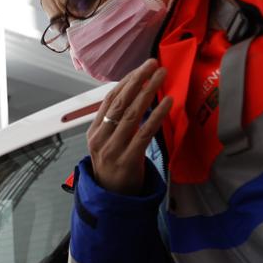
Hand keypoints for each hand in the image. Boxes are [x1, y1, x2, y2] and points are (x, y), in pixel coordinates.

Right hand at [87, 58, 172, 195]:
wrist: (110, 197)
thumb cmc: (112, 167)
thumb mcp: (106, 143)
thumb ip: (114, 123)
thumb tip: (132, 97)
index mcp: (94, 131)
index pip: (109, 99)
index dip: (126, 81)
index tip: (141, 68)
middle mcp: (101, 138)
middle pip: (120, 103)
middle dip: (137, 80)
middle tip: (153, 64)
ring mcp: (113, 149)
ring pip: (131, 114)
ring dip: (149, 92)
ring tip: (162, 76)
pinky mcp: (129, 159)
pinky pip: (144, 133)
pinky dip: (157, 115)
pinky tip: (168, 102)